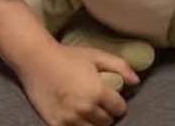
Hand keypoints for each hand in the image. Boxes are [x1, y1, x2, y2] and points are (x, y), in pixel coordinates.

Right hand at [16, 42, 138, 125]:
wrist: (37, 60)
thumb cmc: (68, 56)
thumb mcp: (97, 55)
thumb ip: (120, 66)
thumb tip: (137, 80)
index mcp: (98, 92)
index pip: (119, 109)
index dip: (119, 104)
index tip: (114, 100)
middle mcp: (85, 108)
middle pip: (107, 122)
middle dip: (107, 114)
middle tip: (101, 106)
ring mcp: (69, 119)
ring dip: (94, 122)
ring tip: (89, 111)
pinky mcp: (55, 124)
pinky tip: (77, 117)